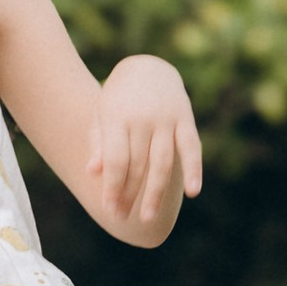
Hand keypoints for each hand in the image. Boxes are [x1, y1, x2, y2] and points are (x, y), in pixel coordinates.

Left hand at [89, 56, 203, 239]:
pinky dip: (194, 169)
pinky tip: (193, 192)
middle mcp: (142, 118)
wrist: (148, 67)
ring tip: (147, 218)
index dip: (112, 186)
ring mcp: (166, 118)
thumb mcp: (102, 114)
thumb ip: (98, 142)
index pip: (116, 160)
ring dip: (155, 192)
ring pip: (162, 162)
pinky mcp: (186, 118)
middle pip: (137, 165)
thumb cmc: (118, 98)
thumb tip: (92, 171)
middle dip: (129, 194)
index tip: (108, 209)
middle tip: (121, 218)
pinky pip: (192, 147)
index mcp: (117, 116)